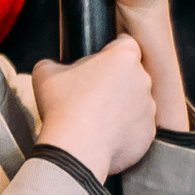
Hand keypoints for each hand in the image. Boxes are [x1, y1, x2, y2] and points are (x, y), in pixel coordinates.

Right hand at [29, 36, 158, 179]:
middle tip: (91, 94)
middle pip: (131, 74)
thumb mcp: (45, 73)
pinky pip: (137, 128)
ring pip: (136, 102)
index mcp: (124, 57)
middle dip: (116, 81)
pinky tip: (103, 136)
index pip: (125, 43)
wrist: (76, 150)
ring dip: (121, 107)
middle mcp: (143, 80)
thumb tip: (54, 67)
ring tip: (96, 119)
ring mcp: (149, 109)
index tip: (98, 64)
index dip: (111, 51)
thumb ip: (54, 63)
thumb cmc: (62, 108)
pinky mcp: (148, 134)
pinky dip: (124, 131)